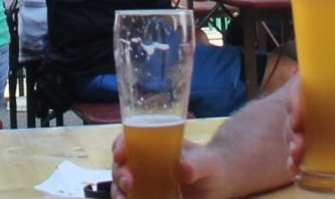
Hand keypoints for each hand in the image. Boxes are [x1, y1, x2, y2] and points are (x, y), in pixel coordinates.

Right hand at [110, 129, 225, 197]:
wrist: (215, 185)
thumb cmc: (207, 165)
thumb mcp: (204, 161)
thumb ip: (195, 163)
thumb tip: (183, 168)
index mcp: (150, 145)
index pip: (127, 141)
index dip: (119, 146)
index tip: (121, 154)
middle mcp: (140, 163)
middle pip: (119, 166)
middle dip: (119, 175)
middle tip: (129, 183)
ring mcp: (142, 183)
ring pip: (120, 187)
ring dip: (118, 194)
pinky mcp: (146, 198)